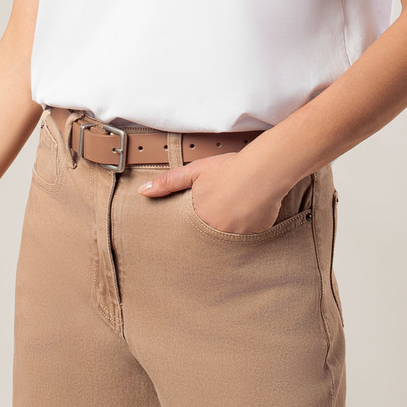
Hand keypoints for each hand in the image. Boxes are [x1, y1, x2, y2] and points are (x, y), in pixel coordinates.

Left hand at [138, 151, 288, 234]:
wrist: (263, 170)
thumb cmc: (228, 169)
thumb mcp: (194, 171)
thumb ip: (168, 183)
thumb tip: (143, 191)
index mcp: (199, 219)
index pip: (190, 232)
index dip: (195, 223)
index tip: (197, 221)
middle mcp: (217, 233)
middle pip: (209, 236)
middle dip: (213, 226)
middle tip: (220, 211)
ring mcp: (238, 237)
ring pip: (229, 237)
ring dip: (230, 226)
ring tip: (237, 208)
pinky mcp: (257, 236)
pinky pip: (248, 235)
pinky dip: (248, 226)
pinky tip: (250, 210)